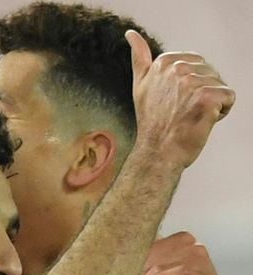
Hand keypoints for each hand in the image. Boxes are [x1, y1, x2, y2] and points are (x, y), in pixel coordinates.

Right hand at [127, 30, 234, 168]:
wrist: (157, 152)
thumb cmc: (152, 124)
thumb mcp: (140, 85)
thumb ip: (139, 57)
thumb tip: (131, 34)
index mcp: (164, 63)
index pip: (197, 64)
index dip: (190, 84)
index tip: (174, 100)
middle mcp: (178, 69)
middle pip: (211, 73)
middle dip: (202, 92)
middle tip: (181, 111)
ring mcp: (193, 83)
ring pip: (220, 86)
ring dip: (211, 104)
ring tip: (189, 116)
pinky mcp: (208, 97)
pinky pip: (229, 98)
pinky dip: (221, 112)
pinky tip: (201, 121)